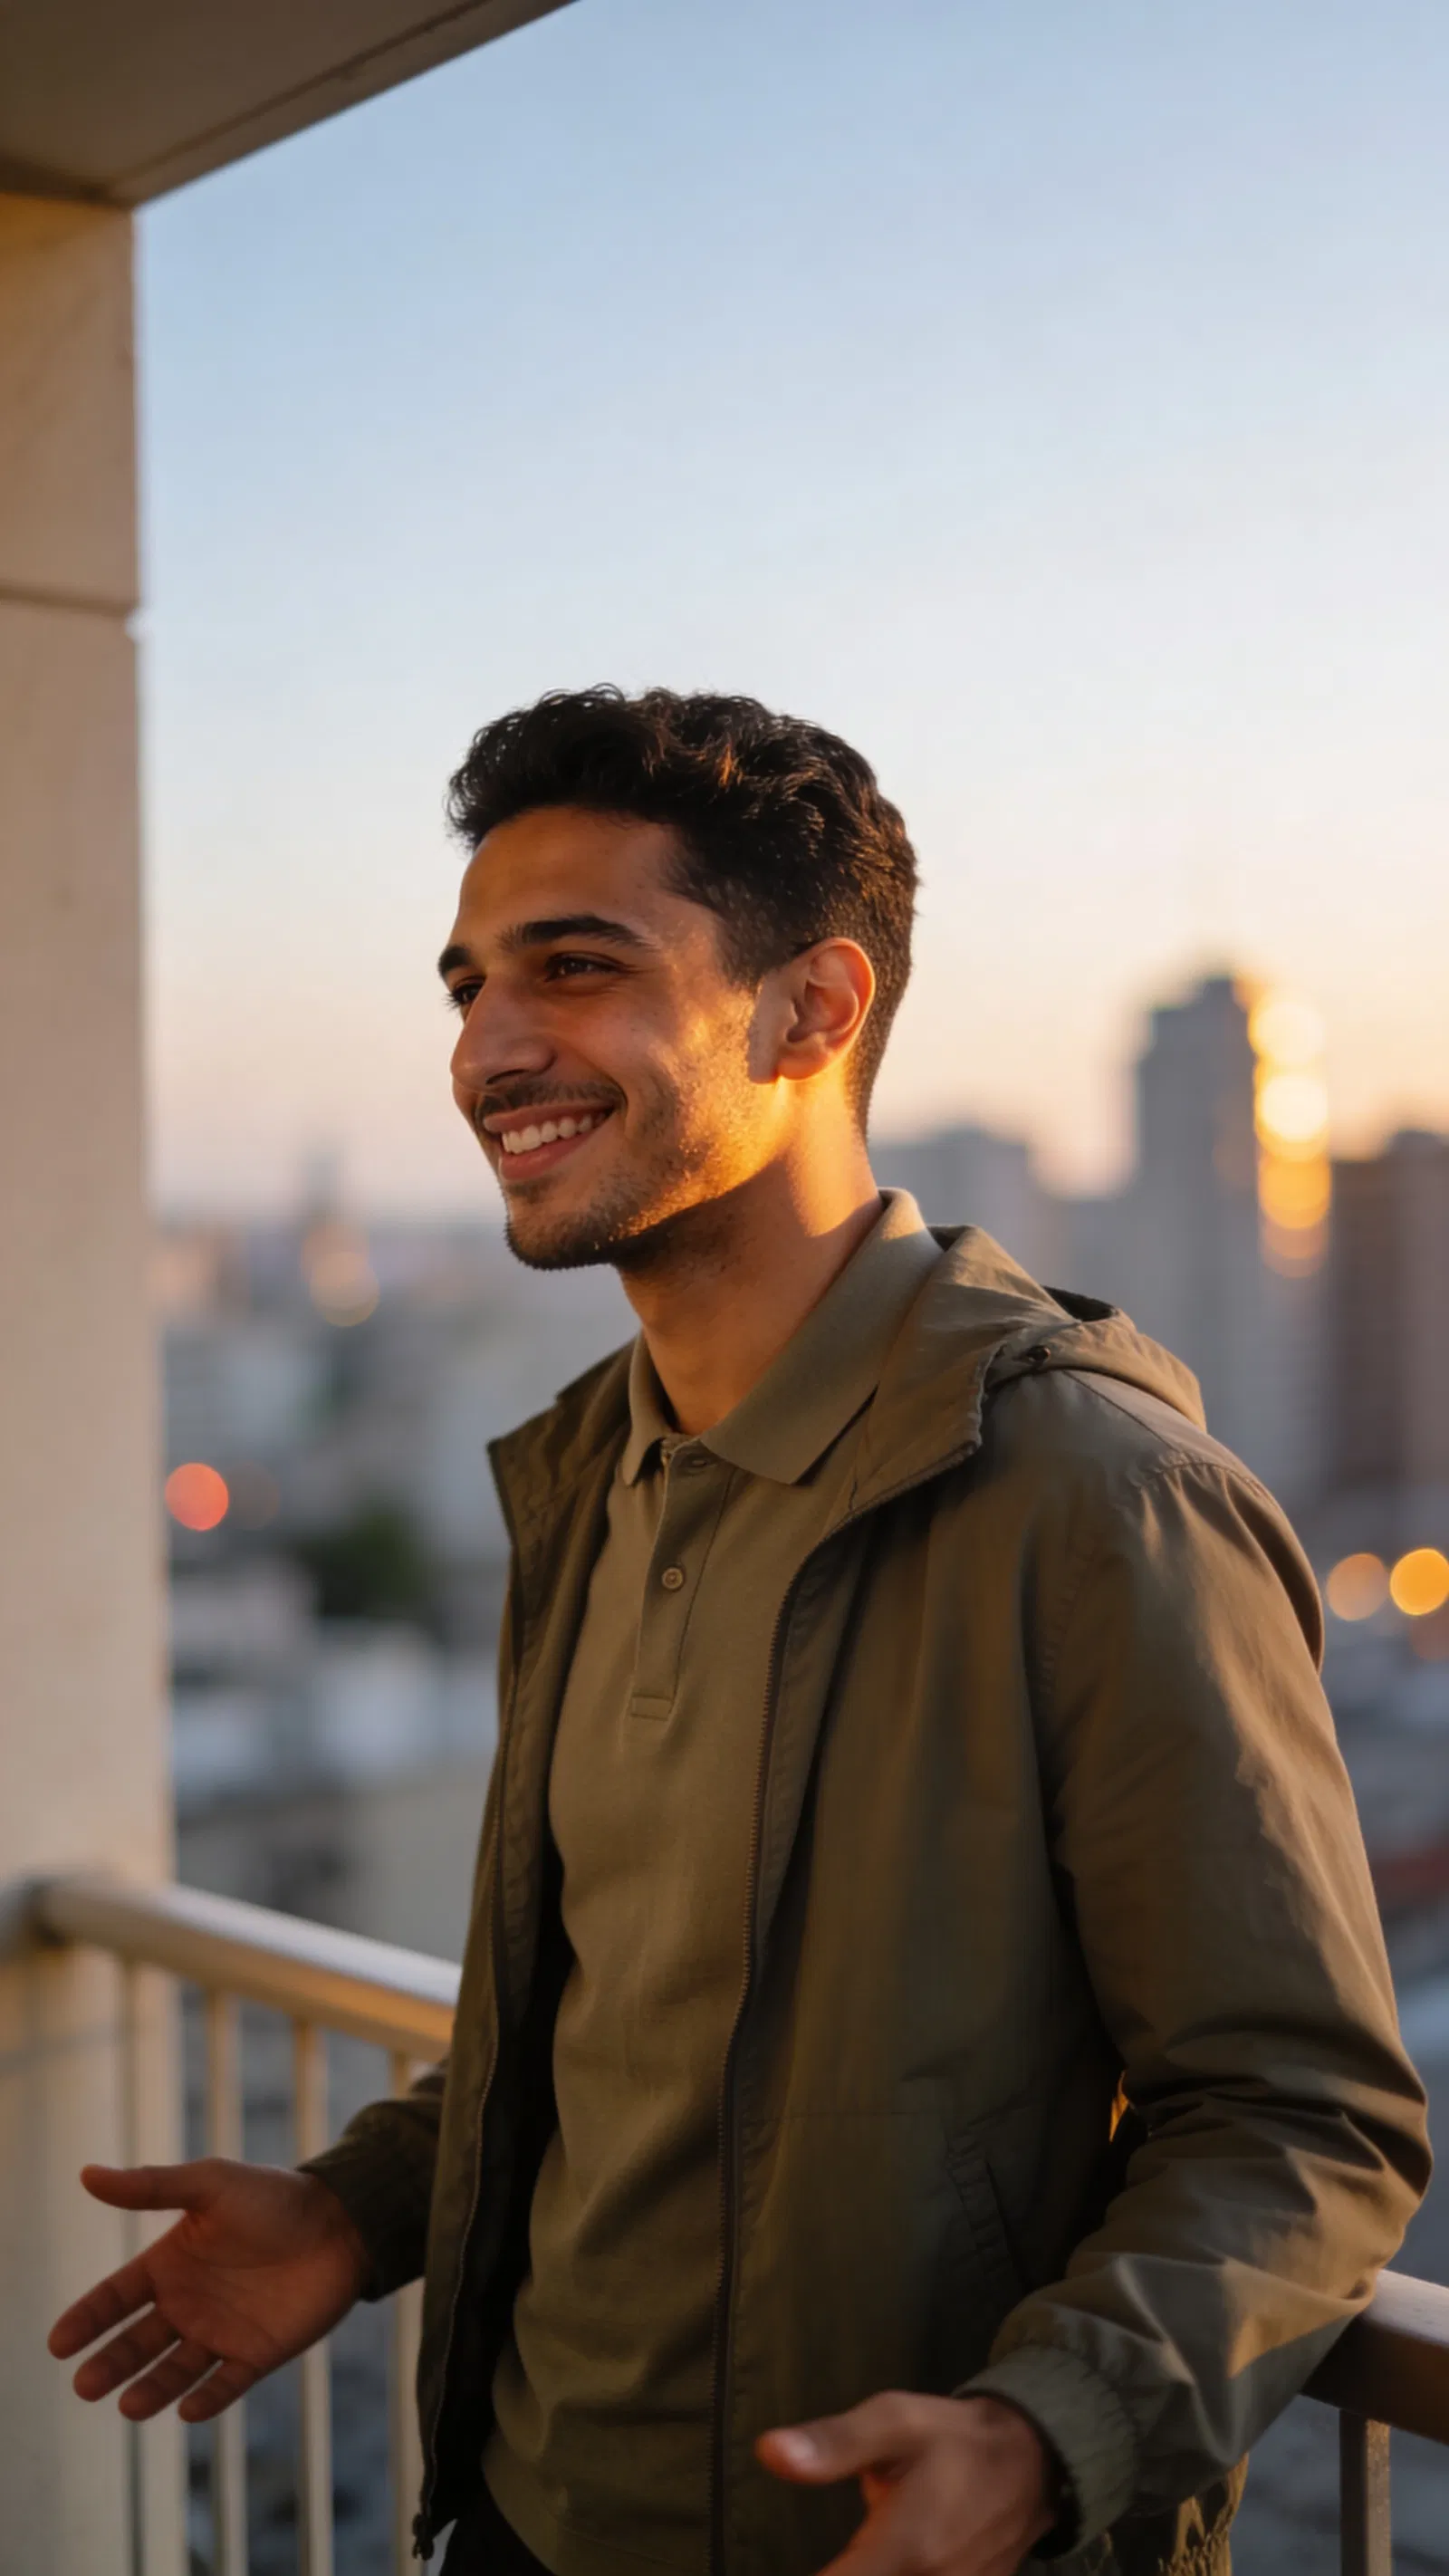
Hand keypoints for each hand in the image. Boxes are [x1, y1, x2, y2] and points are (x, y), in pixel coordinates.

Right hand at [48, 2159, 369, 2422]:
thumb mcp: (210, 2184)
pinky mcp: (256, 2354)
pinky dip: (206, 2399)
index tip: (59, 2343)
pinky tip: (187, 2409)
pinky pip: (225, 2384)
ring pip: (174, 2370)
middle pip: (137, 2342)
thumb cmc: (271, 2197)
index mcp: (170, 2264)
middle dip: (110, 2364)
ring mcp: (220, 2332)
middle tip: (85, 2385)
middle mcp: (188, 2303)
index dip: (88, 2319)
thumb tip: (87, 2175)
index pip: (116, 2298)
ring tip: (128, 2406)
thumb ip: (153, 2187)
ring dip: (151, 2389)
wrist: (341, 2220)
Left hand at [757, 2390, 1056, 2575]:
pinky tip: (883, 2560)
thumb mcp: (893, 2421)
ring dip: (863, 2574)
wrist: (1031, 2463)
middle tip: (831, 2558)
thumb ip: (833, 2444)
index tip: (792, 2570)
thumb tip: (769, 2453)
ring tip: (849, 2559)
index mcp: (906, 2548)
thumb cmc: (951, 2439)